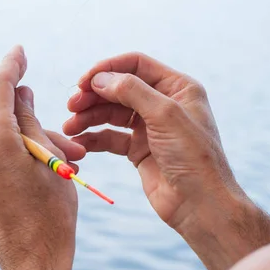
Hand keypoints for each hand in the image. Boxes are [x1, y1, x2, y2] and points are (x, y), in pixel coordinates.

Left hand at [0, 46, 83, 269]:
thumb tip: (19, 93)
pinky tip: (48, 159)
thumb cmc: (51, 213)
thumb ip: (31, 120)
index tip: (21, 51)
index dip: (10, 66)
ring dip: (29, 132)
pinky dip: (19, 145)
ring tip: (68, 151)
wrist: (32, 264)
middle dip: (24, 102)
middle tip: (47, 103)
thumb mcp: (51, 158)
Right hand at [64, 52, 239, 226]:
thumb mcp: (165, 115)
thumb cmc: (193, 157)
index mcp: (177, 87)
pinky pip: (110, 138)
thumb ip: (131, 91)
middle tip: (71, 106)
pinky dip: (93, 138)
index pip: (136, 65)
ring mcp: (150, 127)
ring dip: (88, 117)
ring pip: (111, 113)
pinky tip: (78, 143)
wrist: (200, 205)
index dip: (107, 70)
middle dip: (93, 95)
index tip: (83, 83)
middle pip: (119, 89)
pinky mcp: (139, 150)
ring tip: (69, 127)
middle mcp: (163, 103)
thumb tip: (99, 78)